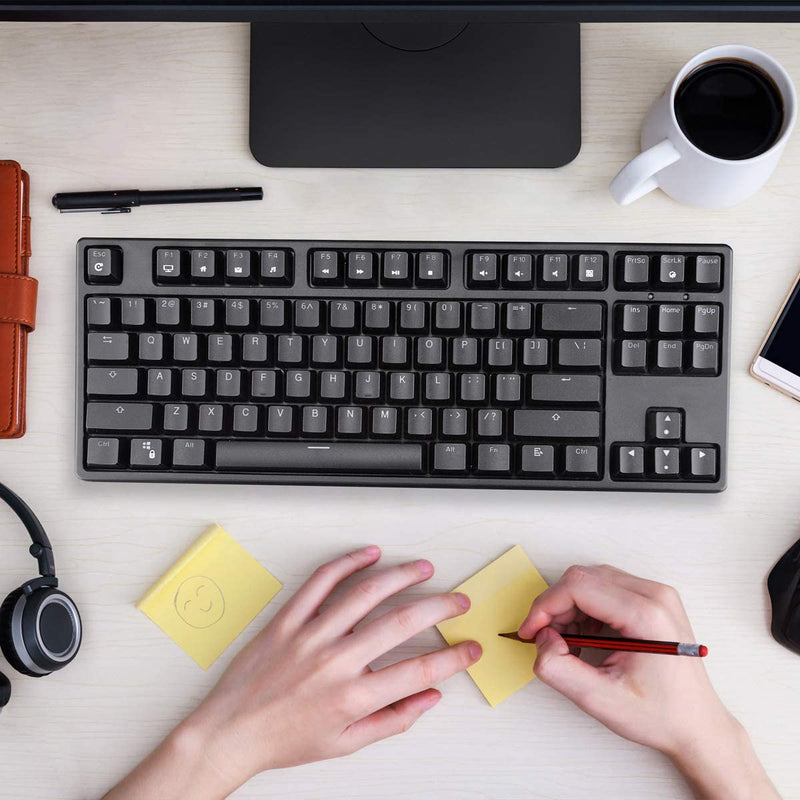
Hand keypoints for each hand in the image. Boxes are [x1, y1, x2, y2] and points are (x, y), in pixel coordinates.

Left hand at [105, 546, 479, 799]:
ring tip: (422, 569)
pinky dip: (346, 564)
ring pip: (365, 594)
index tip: (470, 648)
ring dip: (400, 576)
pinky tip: (367, 555)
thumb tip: (428, 699)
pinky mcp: (288, 620)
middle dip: (439, 606)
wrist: (231, 732)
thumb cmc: (285, 739)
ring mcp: (311, 636)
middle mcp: (335, 662)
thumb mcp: (346, 744)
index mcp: (353, 697)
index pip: (419, 671)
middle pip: (401, 623)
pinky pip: (320, 583)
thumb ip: (392, 720)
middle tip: (457, 600)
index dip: (454, 658)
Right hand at [519, 565, 777, 799]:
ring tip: (568, 645)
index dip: (544, 606)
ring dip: (569, 608)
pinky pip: (605, 588)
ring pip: (591, 580)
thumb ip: (559, 668)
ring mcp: (656, 595)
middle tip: (546, 641)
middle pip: (582, 578)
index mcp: (646, 615)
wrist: (698, 726)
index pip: (578, 586)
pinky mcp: (652, 601)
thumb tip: (540, 640)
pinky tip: (585, 639)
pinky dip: (584, 610)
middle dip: (555, 607)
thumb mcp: (601, 700)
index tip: (530, 632)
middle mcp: (655, 595)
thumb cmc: (661, 715)